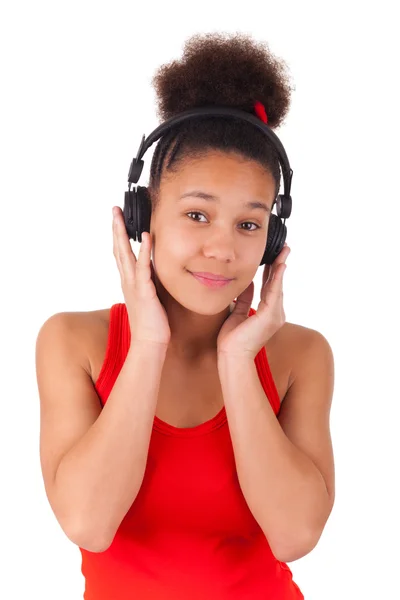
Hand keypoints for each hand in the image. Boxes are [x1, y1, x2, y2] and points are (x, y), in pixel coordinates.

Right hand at [112, 206, 170, 347]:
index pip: (122, 253)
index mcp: (129, 281)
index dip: (119, 235)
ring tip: (120, 217)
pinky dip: (143, 252)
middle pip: (118, 249)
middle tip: (114, 209)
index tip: (118, 218)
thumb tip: (153, 270)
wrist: (150, 342)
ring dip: (123, 235)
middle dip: (116, 228)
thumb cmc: (152, 322)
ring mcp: (134, 286)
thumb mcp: (149, 296)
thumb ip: (148, 281)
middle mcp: (128, 281)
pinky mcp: (144, 292)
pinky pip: (143, 269)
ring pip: (125, 255)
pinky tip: (146, 238)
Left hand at [216, 244, 290, 358]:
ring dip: (280, 266)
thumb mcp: (238, 312)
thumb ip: (245, 298)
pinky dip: (277, 277)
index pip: (269, 287)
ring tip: (283, 251)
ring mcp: (275, 315)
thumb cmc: (232, 339)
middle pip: (276, 284)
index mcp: (268, 313)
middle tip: (283, 248)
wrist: (232, 356)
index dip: (271, 271)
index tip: (273, 257)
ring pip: (277, 285)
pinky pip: (274, 292)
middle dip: (279, 265)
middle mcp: (275, 313)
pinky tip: (279, 265)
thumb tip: (247, 282)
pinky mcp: (271, 315)